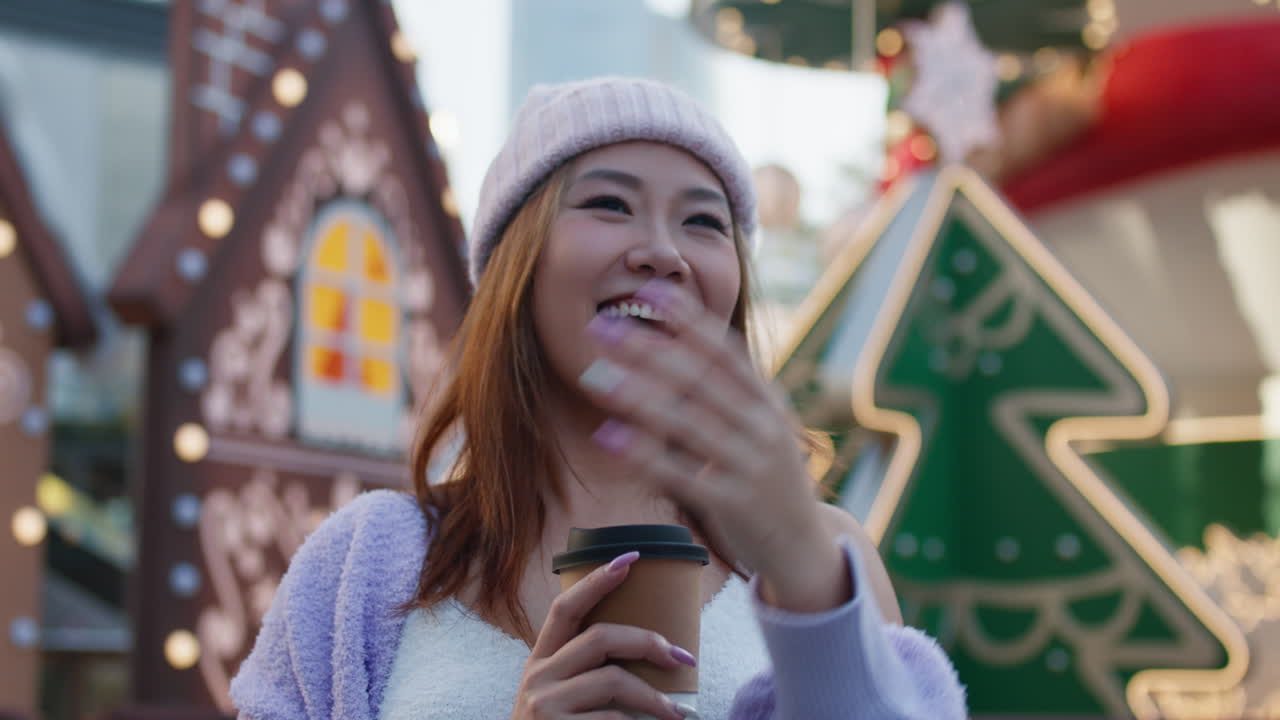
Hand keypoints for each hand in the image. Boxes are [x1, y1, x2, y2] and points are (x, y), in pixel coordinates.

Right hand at [513, 551, 694, 719]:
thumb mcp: (557, 699)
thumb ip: (583, 674)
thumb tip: (647, 649)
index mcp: (539, 663)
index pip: (564, 608)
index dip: (596, 581)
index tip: (629, 559)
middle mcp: (537, 678)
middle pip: (599, 637)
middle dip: (647, 642)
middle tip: (682, 658)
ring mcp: (544, 707)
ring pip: (613, 680)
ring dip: (654, 699)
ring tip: (677, 715)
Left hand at [579, 280, 847, 612]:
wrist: (803, 547)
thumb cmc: (768, 479)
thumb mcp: (762, 429)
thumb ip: (728, 395)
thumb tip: (679, 348)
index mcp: (767, 402)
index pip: (725, 351)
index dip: (688, 320)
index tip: (650, 293)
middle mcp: (763, 427)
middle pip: (700, 379)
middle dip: (648, 349)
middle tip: (601, 327)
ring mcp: (751, 464)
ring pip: (688, 421)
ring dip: (637, 395)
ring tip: (594, 376)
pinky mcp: (733, 503)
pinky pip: (681, 473)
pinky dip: (643, 453)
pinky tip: (608, 435)